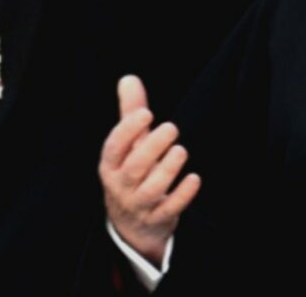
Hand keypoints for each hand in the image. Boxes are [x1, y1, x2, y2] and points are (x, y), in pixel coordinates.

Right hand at [100, 75, 199, 266]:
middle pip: (134, 168)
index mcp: (111, 166)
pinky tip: (194, 178)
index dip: (127, 131)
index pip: (113, 148)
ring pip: (151, 190)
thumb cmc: (130, 175)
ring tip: (180, 150)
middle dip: (152, 147)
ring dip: (167, 169)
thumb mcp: (127, 148)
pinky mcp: (158, 219)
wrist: (130, 226)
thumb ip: (130, 114)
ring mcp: (139, 205)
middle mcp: (121, 186)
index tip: (145, 113)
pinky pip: (169, 209)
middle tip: (171, 128)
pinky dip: (182, 195)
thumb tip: (129, 79)